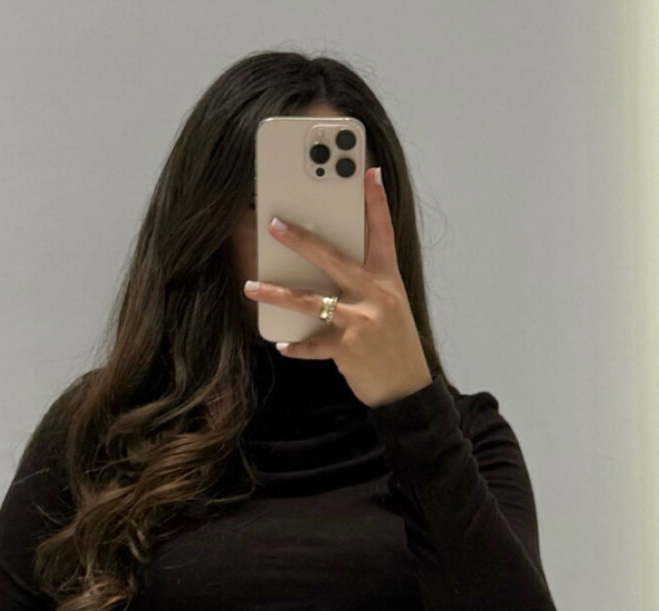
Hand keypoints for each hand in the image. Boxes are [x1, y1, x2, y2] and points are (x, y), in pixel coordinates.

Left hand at [243, 165, 434, 409]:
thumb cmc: (394, 343)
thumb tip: (330, 266)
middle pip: (333, 258)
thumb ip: (365, 282)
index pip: (383, 232)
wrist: (406, 390)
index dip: (376, 201)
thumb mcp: (389, 305)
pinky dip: (296, 346)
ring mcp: (362, 321)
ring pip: (311, 300)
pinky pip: (313, 344)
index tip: (368, 171)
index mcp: (387, 279)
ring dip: (277, 293)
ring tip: (252, 287)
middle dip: (301, 240)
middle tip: (274, 225)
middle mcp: (375, 295)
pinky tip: (281, 344)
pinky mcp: (349, 349)